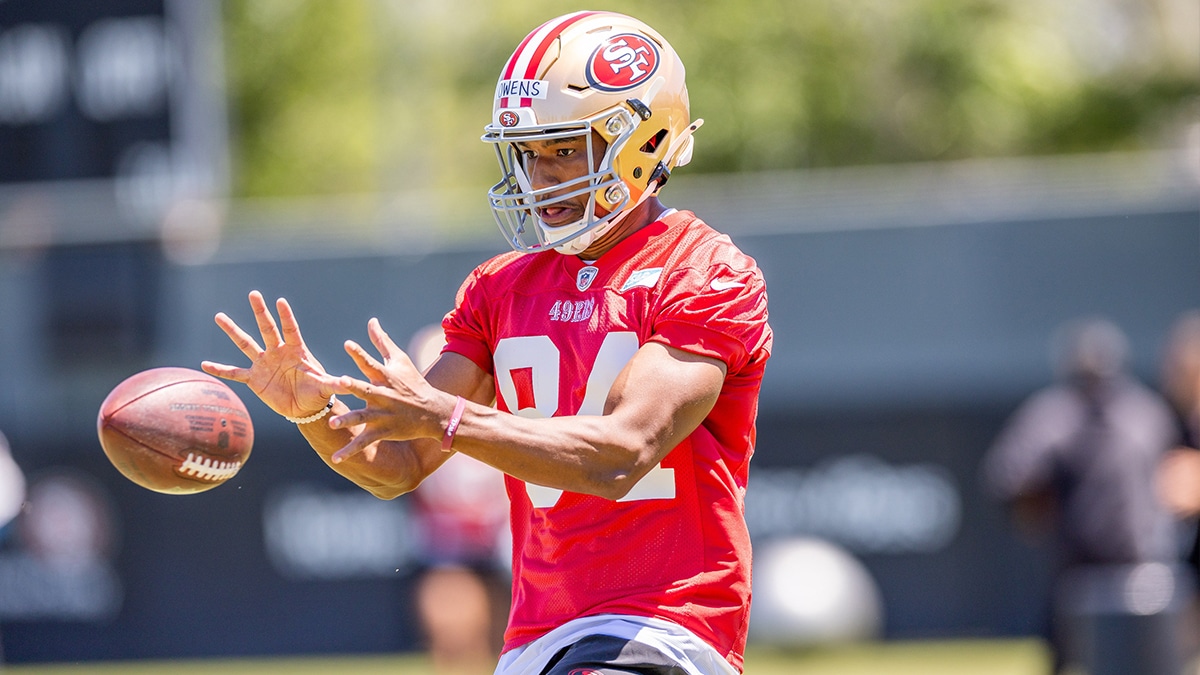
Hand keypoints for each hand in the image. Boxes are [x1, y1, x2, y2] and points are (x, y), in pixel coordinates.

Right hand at [201, 290, 336, 418]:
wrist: (305, 408)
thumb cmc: (317, 393)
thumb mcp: (326, 387)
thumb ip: (335, 384)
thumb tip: (349, 383)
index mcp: (297, 351)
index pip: (291, 329)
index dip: (286, 316)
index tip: (280, 301)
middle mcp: (278, 352)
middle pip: (267, 328)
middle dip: (261, 312)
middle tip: (253, 294)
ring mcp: (264, 363)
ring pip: (246, 343)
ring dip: (233, 330)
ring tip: (219, 316)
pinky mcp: (254, 379)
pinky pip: (235, 373)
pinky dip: (220, 370)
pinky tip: (205, 364)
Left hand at [326, 317, 446, 462]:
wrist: (432, 411)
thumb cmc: (413, 382)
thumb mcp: (399, 360)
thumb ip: (382, 341)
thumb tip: (371, 321)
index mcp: (385, 377)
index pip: (371, 363)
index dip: (360, 354)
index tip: (348, 344)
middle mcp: (383, 395)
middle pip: (365, 389)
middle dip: (352, 386)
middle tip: (339, 382)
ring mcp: (383, 414)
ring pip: (362, 417)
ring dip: (347, 420)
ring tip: (332, 424)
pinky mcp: (383, 431)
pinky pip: (364, 442)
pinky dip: (350, 451)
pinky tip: (336, 458)